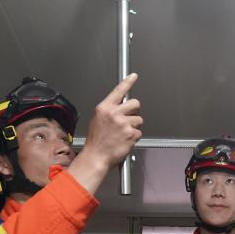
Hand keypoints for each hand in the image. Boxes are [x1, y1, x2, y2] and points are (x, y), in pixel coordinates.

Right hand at [70, 75, 141, 192]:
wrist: (96, 157)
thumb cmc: (96, 141)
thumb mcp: (97, 120)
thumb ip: (109, 111)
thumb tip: (119, 107)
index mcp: (104, 108)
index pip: (119, 91)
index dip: (128, 82)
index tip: (134, 76)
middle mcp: (114, 114)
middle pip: (135, 104)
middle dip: (134, 111)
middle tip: (128, 119)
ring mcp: (124, 123)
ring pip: (139, 120)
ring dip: (134, 126)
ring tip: (123, 134)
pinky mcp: (131, 133)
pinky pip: (139, 132)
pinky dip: (134, 137)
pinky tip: (124, 141)